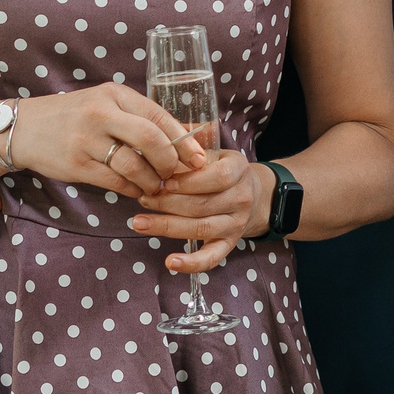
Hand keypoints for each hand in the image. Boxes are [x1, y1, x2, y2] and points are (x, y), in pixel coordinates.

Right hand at [11, 82, 201, 197]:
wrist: (26, 128)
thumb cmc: (76, 116)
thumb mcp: (108, 104)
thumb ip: (143, 117)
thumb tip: (189, 134)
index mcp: (115, 94)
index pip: (158, 116)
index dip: (184, 140)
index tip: (200, 158)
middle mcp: (101, 114)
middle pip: (150, 139)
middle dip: (170, 162)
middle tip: (176, 174)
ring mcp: (86, 139)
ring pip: (133, 164)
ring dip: (151, 180)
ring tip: (156, 186)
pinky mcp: (76, 164)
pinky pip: (114, 181)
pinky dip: (131, 188)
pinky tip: (135, 189)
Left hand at [131, 149, 268, 273]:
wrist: (254, 195)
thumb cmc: (222, 169)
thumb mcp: (214, 151)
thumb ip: (192, 141)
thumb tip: (168, 129)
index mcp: (238, 169)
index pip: (217, 176)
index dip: (187, 181)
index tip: (161, 179)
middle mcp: (241, 197)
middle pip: (202, 204)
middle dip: (167, 203)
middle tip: (141, 198)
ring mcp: (236, 223)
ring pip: (201, 229)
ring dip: (167, 227)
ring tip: (139, 223)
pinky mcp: (229, 244)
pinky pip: (212, 257)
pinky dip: (191, 263)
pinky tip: (170, 263)